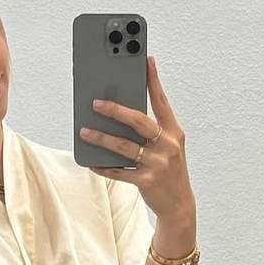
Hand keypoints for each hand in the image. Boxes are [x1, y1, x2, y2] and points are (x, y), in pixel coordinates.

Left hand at [80, 54, 194, 221]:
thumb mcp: (167, 147)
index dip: (153, 80)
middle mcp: (168, 145)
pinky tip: (91, 161)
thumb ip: (151, 131)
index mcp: (174, 132)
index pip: (162, 101)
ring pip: (124, 146)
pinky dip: (104, 166)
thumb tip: (120, 113)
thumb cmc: (168, 169)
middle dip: (116, 110)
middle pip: (139, 121)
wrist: (179, 204)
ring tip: (84, 131)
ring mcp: (158, 164)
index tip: (145, 60)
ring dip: (102, 138)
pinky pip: (119, 171)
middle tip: (95, 102)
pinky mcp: (147, 181)